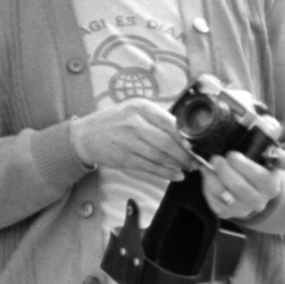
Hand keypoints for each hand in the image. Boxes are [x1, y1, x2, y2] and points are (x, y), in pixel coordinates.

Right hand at [69, 98, 197, 181]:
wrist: (85, 135)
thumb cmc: (114, 122)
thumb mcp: (134, 111)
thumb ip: (157, 119)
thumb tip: (187, 135)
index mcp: (141, 107)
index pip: (171, 123)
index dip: (188, 138)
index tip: (199, 146)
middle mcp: (134, 123)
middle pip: (168, 142)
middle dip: (185, 155)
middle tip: (196, 161)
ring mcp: (128, 141)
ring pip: (161, 156)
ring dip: (178, 165)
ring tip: (188, 168)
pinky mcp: (124, 158)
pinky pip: (150, 167)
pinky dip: (166, 173)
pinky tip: (176, 175)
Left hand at [201, 149, 284, 220]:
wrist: (254, 192)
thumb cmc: (260, 171)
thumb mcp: (273, 162)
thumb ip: (282, 158)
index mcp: (270, 185)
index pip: (257, 176)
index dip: (242, 165)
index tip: (232, 154)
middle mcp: (258, 201)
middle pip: (238, 186)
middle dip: (224, 169)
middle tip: (216, 158)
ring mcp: (241, 209)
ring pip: (223, 194)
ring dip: (212, 178)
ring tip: (207, 165)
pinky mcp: (225, 212)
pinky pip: (212, 201)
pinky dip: (206, 187)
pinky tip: (208, 176)